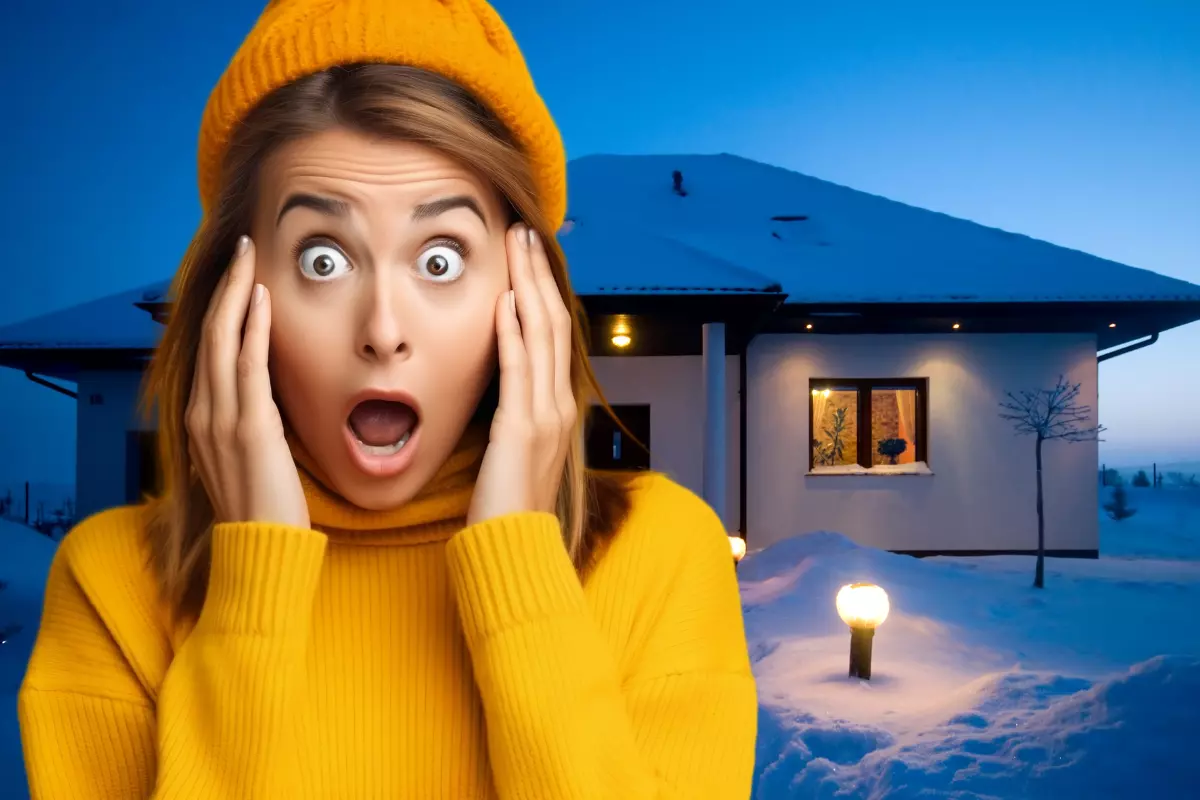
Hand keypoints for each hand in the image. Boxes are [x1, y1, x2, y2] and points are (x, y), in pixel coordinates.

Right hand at [185, 236, 309, 529]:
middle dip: (226, 288)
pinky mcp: (248, 428)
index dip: (222, 309)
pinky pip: (248, 366)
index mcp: (203, 419)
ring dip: (237, 294)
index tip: (239, 276)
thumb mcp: (252, 455)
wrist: (261, 550)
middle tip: (242, 249)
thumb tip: (269, 396)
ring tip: (249, 258)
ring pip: (223, 341)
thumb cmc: (265, 507)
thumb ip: (253, 422)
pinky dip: (252, 329)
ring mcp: (221, 419)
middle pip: (210, 334)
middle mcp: (204, 413)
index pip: (210, 350)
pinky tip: (260, 299)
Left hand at [466, 224, 575, 525]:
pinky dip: (513, 333)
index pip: (553, 335)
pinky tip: (506, 302)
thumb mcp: (516, 450)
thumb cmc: (508, 505)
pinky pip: (519, 370)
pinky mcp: (521, 428)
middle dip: (538, 274)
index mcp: (558, 407)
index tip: (528, 257)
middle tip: (524, 232)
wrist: (516, 549)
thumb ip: (513, 414)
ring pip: (541, 336)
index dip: (543, 291)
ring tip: (517, 247)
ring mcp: (545, 415)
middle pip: (553, 323)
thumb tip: (500, 385)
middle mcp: (559, 404)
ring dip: (528, 286)